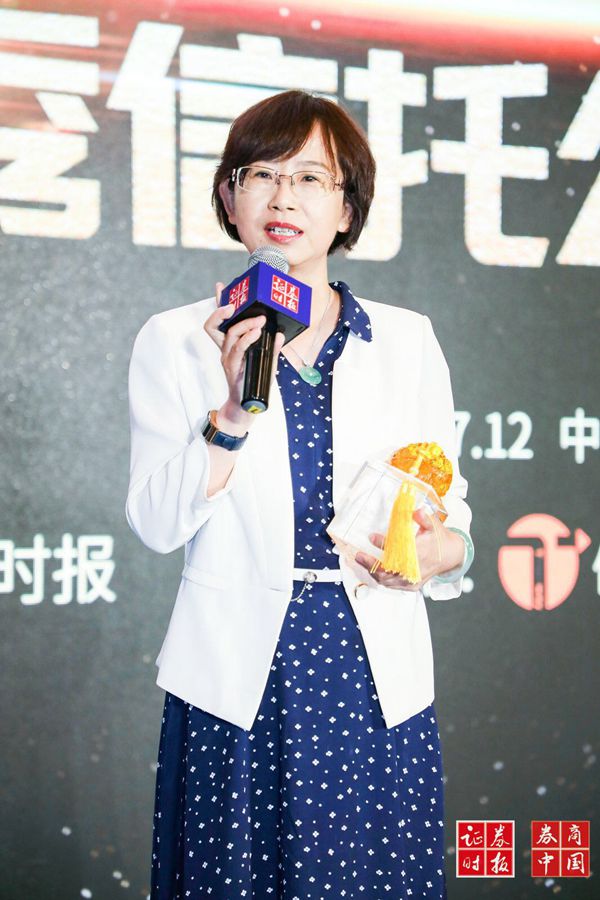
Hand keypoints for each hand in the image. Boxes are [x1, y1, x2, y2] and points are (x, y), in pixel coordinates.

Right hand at [204, 282, 285, 423]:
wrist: (247, 407)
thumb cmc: (254, 383)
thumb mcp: (266, 361)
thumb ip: (271, 347)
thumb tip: (278, 333)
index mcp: (230, 345)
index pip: (220, 321)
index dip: (219, 304)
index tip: (220, 287)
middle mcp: (225, 349)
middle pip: (215, 325)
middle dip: (223, 310)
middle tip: (236, 302)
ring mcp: (227, 358)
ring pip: (229, 335)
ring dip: (244, 324)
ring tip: (259, 320)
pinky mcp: (232, 368)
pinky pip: (237, 350)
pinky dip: (247, 339)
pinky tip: (257, 333)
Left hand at [354, 507, 464, 591]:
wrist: (451, 556)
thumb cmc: (440, 538)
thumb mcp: (434, 525)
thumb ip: (424, 518)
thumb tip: (416, 511)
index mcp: (421, 553)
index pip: (398, 551)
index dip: (382, 544)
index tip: (371, 537)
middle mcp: (416, 569)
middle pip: (388, 571)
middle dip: (370, 563)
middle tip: (358, 555)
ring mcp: (413, 580)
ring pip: (387, 580)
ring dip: (372, 571)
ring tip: (360, 560)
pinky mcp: (412, 586)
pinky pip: (392, 585)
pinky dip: (380, 578)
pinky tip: (371, 569)